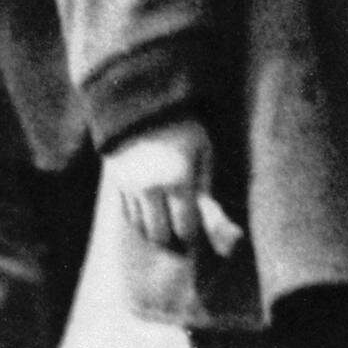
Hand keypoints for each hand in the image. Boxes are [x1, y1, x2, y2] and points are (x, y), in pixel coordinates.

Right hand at [111, 119, 241, 263]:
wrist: (144, 108)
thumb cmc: (185, 132)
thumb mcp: (204, 156)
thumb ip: (209, 195)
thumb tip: (229, 234)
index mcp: (178, 180)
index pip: (186, 229)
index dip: (195, 237)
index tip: (200, 233)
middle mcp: (151, 188)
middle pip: (161, 237)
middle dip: (175, 240)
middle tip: (184, 233)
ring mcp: (130, 188)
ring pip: (143, 229)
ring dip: (158, 232)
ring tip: (171, 220)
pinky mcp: (117, 185)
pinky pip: (130, 217)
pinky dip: (143, 221)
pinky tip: (155, 211)